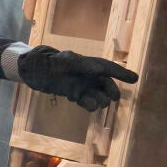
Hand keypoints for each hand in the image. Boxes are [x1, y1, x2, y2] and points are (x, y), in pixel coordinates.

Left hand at [19, 46, 138, 111]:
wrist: (31, 68)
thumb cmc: (47, 60)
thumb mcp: (63, 60)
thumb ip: (80, 64)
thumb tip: (98, 69)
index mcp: (86, 63)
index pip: (108, 68)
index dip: (121, 73)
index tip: (135, 78)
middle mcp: (86, 75)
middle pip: (105, 84)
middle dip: (111, 90)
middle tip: (113, 97)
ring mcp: (80, 85)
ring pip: (97, 94)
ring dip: (100, 99)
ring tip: (99, 103)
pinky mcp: (72, 94)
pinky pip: (85, 101)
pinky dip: (89, 104)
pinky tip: (89, 106)